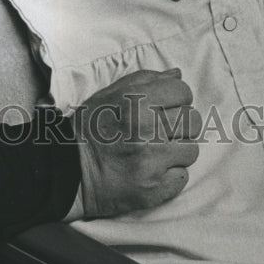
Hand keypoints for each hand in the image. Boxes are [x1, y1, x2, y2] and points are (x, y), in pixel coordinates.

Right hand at [72, 68, 200, 218]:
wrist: (70, 169)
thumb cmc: (92, 126)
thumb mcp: (111, 93)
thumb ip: (146, 80)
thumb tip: (178, 75)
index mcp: (136, 101)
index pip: (183, 92)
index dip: (176, 99)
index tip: (165, 108)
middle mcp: (146, 128)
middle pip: (193, 121)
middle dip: (179, 125)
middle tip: (160, 131)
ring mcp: (151, 161)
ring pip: (191, 150)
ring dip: (176, 151)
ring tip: (154, 152)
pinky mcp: (154, 188)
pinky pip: (183, 177)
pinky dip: (170, 175)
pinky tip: (152, 170)